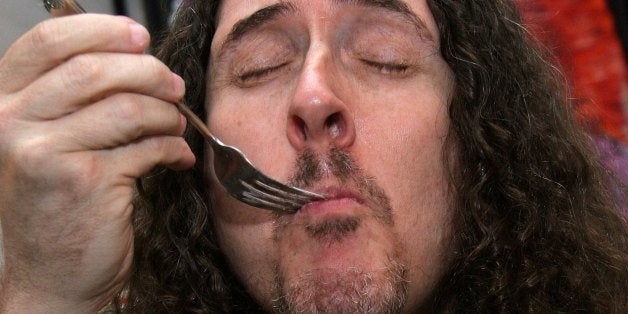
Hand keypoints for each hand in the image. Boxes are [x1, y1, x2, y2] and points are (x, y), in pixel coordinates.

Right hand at [0, 14, 194, 311]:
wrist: (51, 278)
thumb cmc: (57, 208)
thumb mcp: (49, 145)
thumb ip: (76, 101)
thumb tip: (139, 60)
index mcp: (5, 104)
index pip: (47, 41)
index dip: (102, 30)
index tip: (140, 37)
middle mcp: (14, 123)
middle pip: (95, 68)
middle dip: (149, 72)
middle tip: (174, 86)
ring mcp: (47, 153)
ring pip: (128, 107)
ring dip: (167, 113)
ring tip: (176, 125)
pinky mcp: (87, 182)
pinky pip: (148, 146)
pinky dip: (174, 147)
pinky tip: (177, 156)